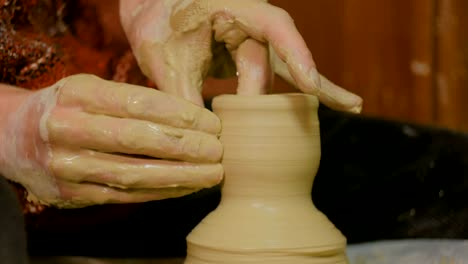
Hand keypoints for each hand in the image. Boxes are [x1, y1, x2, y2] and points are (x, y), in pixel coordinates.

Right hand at [0, 74, 222, 207]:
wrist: (14, 137)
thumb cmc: (68, 109)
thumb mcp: (92, 90)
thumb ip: (132, 101)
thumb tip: (192, 117)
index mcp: (77, 94)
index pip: (139, 104)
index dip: (181, 115)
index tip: (211, 123)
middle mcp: (67, 129)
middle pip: (138, 140)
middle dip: (185, 146)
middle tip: (218, 149)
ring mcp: (67, 165)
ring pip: (134, 174)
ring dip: (180, 176)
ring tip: (213, 174)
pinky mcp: (72, 195)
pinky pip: (126, 195)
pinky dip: (162, 192)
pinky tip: (187, 187)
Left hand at [120, 0, 361, 112]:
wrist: (151, 12)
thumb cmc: (157, 24)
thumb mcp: (166, 60)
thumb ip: (185, 97)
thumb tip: (207, 142)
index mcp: (234, 8)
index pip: (274, 27)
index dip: (297, 55)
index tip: (311, 85)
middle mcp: (251, 23)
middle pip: (284, 56)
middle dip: (306, 85)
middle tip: (336, 109)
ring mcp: (253, 40)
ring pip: (282, 69)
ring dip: (307, 92)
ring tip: (350, 105)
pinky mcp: (249, 58)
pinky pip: (274, 77)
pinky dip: (297, 91)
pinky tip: (331, 100)